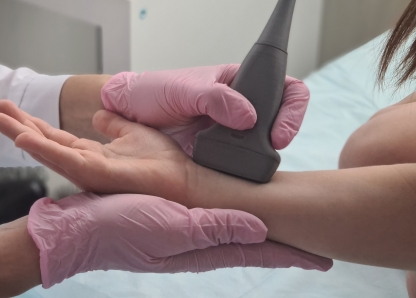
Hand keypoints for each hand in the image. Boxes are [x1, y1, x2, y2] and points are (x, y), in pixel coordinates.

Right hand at [0, 101, 194, 202]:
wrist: (181, 177)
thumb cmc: (160, 160)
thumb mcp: (132, 132)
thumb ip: (113, 124)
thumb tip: (98, 114)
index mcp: (91, 154)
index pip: (55, 137)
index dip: (33, 123)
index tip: (12, 109)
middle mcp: (84, 164)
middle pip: (44, 143)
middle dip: (18, 128)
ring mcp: (88, 171)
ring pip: (48, 152)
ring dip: (21, 136)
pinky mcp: (97, 174)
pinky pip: (66, 160)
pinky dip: (44, 150)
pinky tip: (25, 139)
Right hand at [28, 193, 332, 287]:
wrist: (81, 231)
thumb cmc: (121, 229)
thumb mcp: (170, 227)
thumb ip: (214, 227)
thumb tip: (261, 227)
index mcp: (203, 245)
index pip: (257, 251)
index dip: (291, 254)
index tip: (324, 258)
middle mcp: (199, 240)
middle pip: (251, 240)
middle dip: (281, 240)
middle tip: (311, 234)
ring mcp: (186, 231)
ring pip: (233, 227)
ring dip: (260, 225)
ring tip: (283, 220)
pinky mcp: (171, 218)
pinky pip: (211, 217)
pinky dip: (232, 212)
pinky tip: (234, 207)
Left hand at [101, 65, 308, 153]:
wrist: (129, 114)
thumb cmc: (153, 92)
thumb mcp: (183, 90)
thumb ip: (216, 99)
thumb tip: (248, 117)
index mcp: (237, 83)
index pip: (282, 87)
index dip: (291, 108)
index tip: (279, 131)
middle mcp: (239, 107)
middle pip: (278, 118)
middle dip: (282, 133)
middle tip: (273, 147)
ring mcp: (229, 132)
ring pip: (261, 144)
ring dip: (263, 154)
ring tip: (251, 161)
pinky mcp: (218, 153)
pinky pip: (239, 162)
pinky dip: (242, 168)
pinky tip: (236, 172)